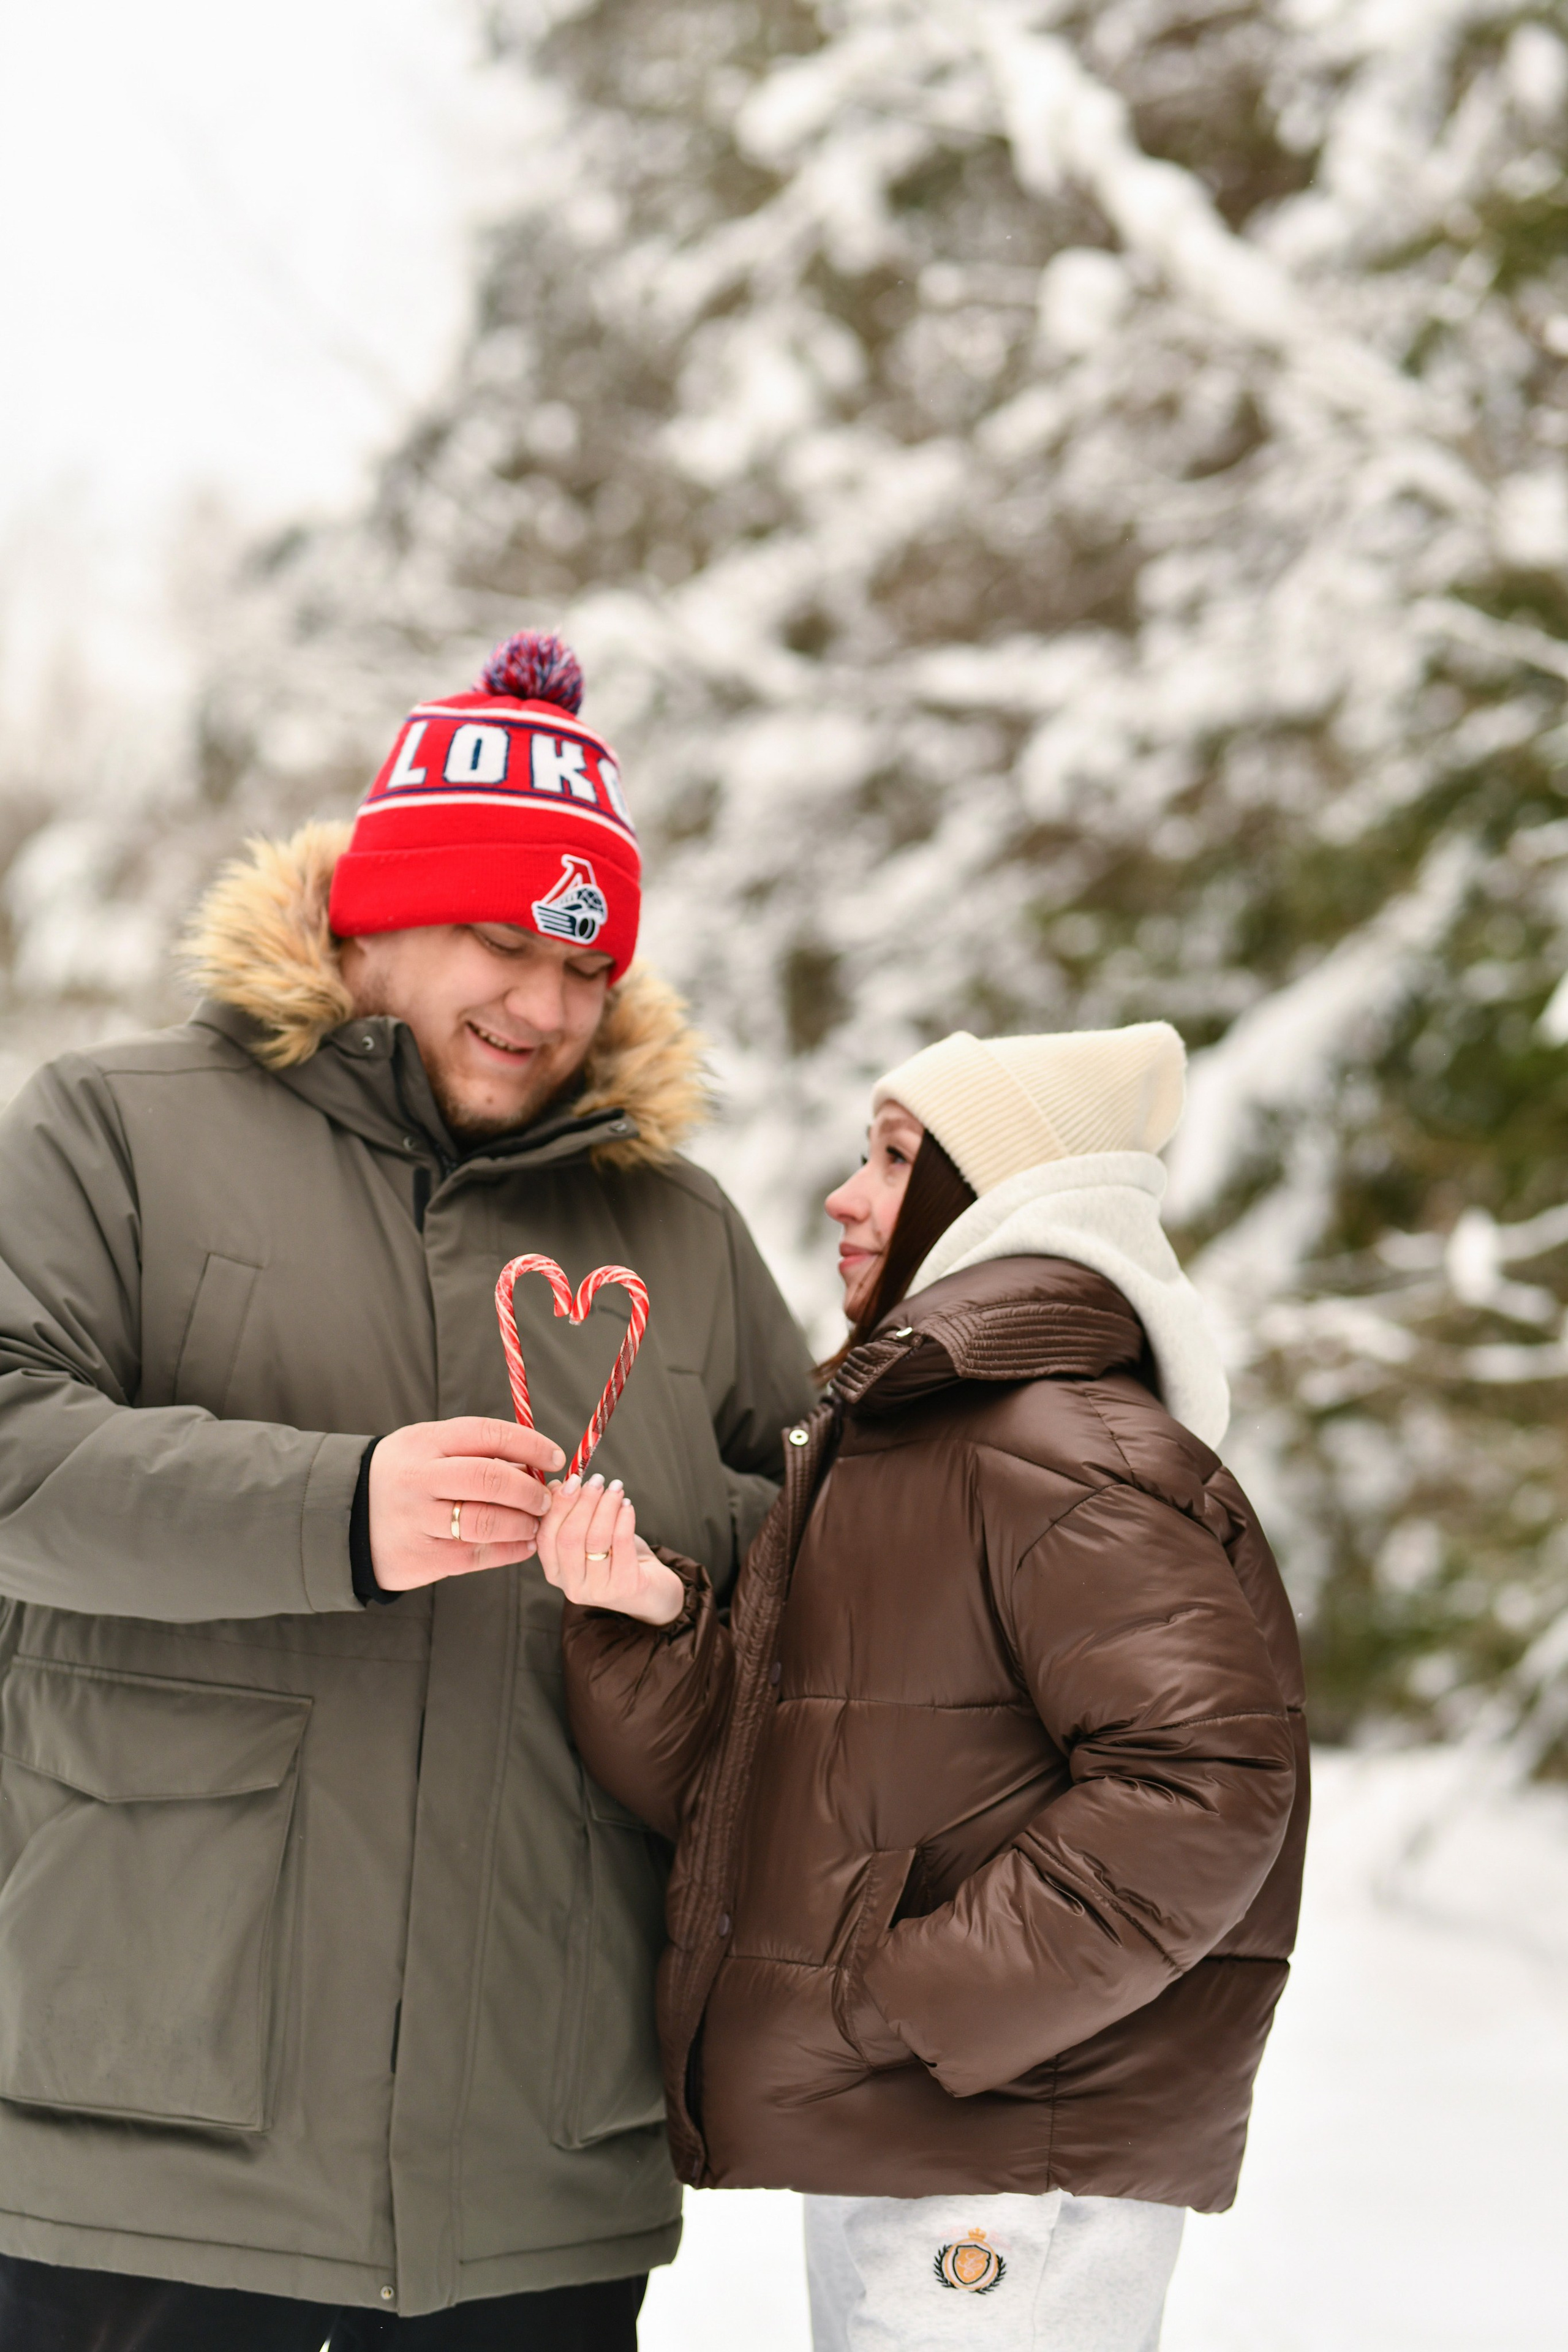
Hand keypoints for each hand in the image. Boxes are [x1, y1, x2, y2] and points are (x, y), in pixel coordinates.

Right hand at [368, 1417, 565, 1591]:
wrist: (348, 1519)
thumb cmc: (406, 1477)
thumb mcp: (429, 1448)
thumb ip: (476, 1452)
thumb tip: (537, 1465)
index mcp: (425, 1442)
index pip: (487, 1434)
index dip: (530, 1444)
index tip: (555, 1457)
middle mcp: (419, 1478)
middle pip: (490, 1478)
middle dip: (529, 1489)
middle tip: (545, 1498)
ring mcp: (418, 1520)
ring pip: (486, 1521)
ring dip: (523, 1523)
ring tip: (534, 1523)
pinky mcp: (422, 1557)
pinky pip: (477, 1556)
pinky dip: (510, 1551)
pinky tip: (523, 1545)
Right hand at [535, 1473, 685, 1625]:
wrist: (650, 1591)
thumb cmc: (615, 1558)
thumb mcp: (588, 1537)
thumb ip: (571, 1514)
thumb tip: (562, 1484)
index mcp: (555, 1572)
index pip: (545, 1536)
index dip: (558, 1506)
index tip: (573, 1480)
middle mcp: (571, 1585)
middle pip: (569, 1537)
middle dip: (584, 1503)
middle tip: (598, 1480)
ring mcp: (597, 1590)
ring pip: (596, 1539)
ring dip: (606, 1507)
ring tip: (616, 1489)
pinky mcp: (624, 1586)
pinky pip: (621, 1544)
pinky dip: (624, 1518)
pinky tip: (627, 1505)